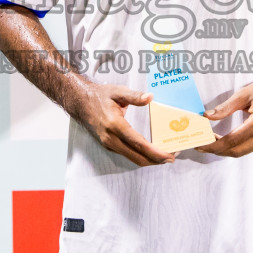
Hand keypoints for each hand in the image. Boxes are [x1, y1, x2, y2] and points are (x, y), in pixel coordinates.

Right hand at [61, 80, 175, 167]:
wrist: (80, 102)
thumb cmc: (100, 96)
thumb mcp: (118, 91)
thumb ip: (135, 96)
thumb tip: (150, 97)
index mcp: (115, 125)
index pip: (138, 144)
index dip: (155, 152)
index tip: (169, 155)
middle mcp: (111, 138)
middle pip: (137, 157)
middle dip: (156, 160)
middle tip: (171, 157)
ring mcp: (108, 144)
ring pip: (132, 158)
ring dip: (149, 160)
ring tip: (164, 156)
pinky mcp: (108, 145)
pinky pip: (127, 155)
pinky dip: (140, 156)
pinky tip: (150, 151)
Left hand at [198, 71, 252, 157]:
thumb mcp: (244, 94)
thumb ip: (225, 107)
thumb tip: (207, 116)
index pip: (233, 140)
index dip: (215, 144)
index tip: (201, 144)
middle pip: (237, 150)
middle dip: (217, 150)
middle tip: (202, 145)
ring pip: (243, 152)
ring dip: (226, 150)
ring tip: (211, 143)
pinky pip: (250, 148)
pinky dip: (235, 147)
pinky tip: (225, 141)